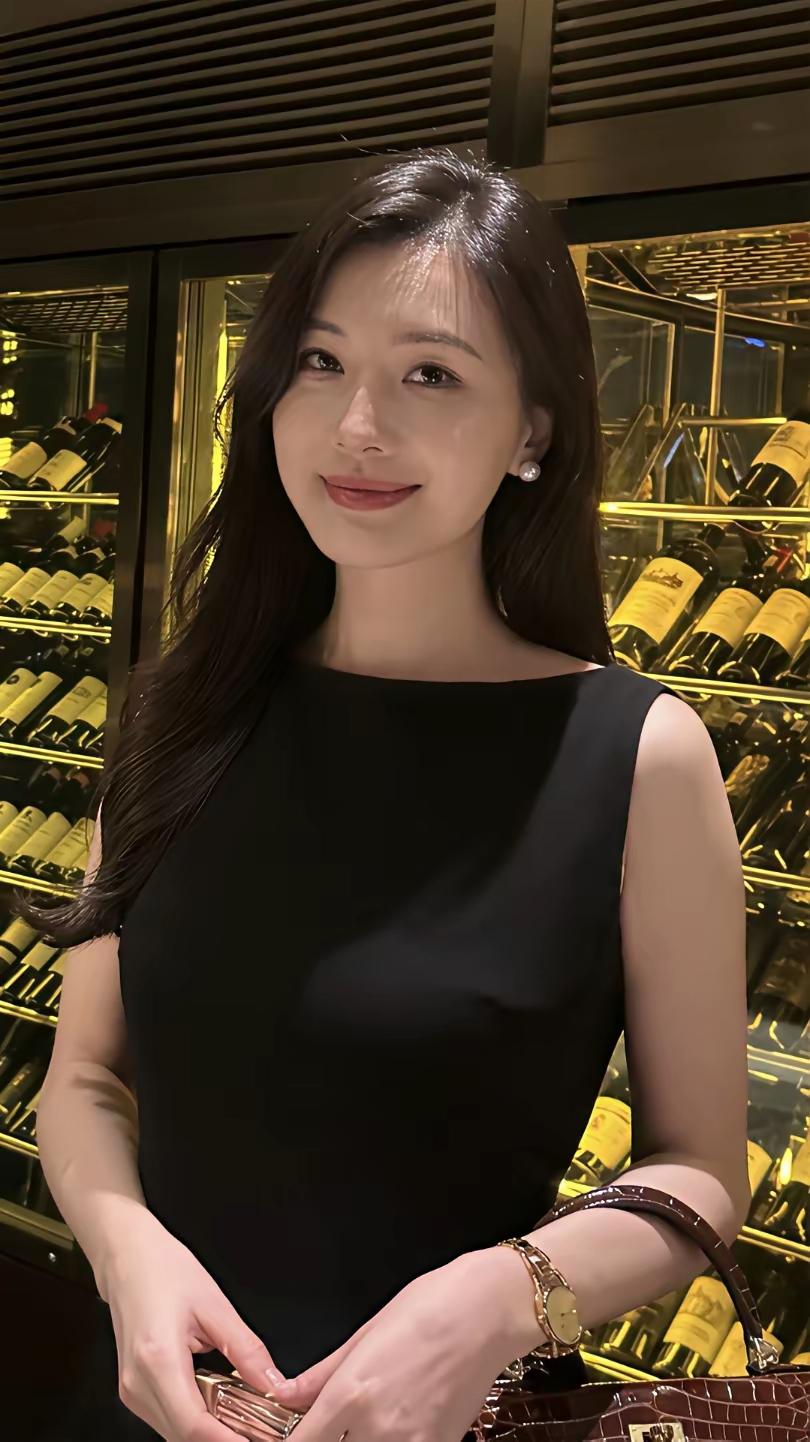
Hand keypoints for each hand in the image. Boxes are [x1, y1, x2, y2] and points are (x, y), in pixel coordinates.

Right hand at [104, 1211, 287, 1440]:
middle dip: (223, 1439)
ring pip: (174, 1433)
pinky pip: (167, 1419)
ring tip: (246, 1422)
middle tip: (260, 1432)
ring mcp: (131, 1391)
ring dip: (209, 1434)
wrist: (126, 1256)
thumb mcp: (215, 1305)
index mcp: (158, 1359)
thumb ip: (247, 1350)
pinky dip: (195, 1421)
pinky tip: (219, 1409)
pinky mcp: (132, 1390)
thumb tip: (275, 1384)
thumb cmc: (165, 1269)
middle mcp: (138, 1384)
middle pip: (183, 1437)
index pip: (194, 1426)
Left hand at [268, 1249, 530, 1441]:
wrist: (488, 1311)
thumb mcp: (364, 1333)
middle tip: (336, 1425)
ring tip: (365, 1424)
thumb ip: (321, 1375)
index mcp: (351, 1393)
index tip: (297, 1435)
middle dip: (330, 1440)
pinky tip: (397, 1426)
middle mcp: (377, 1428)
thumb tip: (286, 1396)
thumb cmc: (427, 1307)